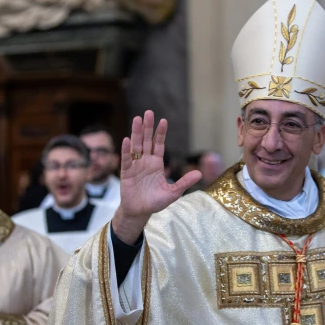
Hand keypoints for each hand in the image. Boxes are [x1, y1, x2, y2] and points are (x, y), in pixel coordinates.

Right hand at [112, 110, 201, 244]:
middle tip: (149, 112)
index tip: (163, 120)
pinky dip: (126, 150)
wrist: (140, 212)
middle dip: (148, 127)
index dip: (160, 133)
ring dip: (136, 133)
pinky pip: (126, 159)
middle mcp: (146, 161)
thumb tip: (199, 173)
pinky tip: (127, 139)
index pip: (159, 145)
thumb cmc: (155, 202)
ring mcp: (135, 166)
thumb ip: (184, 182)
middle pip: (147, 141)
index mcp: (156, 164)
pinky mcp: (126, 173)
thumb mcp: (173, 193)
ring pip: (136, 146)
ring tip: (137, 119)